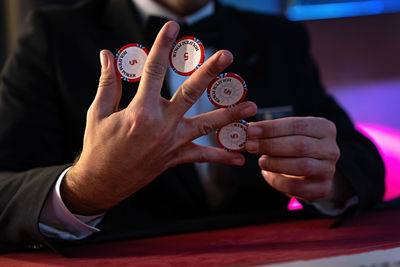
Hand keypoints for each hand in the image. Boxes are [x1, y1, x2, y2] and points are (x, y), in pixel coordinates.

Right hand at [61, 21, 256, 214]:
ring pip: (206, 125)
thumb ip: (107, 82)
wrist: (102, 182)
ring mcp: (172, 143)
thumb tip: (106, 55)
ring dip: (229, 115)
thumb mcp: (99, 112)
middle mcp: (161, 125)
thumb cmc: (99, 146)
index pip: (153, 70)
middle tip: (226, 55)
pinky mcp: (176, 157)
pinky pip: (202, 156)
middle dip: (209, 72)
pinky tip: (240, 158)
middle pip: (190, 94)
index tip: (173, 28)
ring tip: (251, 106)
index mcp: (140, 111)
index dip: (163, 46)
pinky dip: (221, 157)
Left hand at [246, 117, 339, 201]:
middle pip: (300, 145)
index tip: (251, 130)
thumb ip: (272, 131)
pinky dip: (278, 181)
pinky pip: (297, 186)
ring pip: (301, 165)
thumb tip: (250, 129)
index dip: (272, 128)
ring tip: (261, 161)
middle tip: (250, 146)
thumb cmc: (295, 146)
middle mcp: (331, 148)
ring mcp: (328, 169)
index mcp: (324, 128)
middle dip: (271, 145)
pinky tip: (267, 174)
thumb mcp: (288, 133)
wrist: (313, 170)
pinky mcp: (322, 188)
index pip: (297, 125)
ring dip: (275, 163)